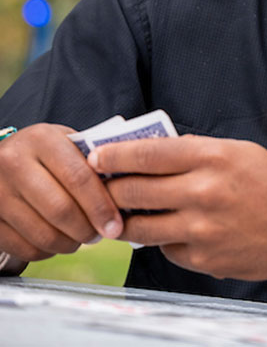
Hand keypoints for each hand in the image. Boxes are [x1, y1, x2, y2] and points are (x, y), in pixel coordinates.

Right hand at [0, 123, 122, 263]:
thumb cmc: (43, 151)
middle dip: (87, 229)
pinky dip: (46, 251)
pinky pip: (24, 247)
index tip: (116, 224)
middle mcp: (14, 164)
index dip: (101, 206)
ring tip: (81, 238)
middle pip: (60, 209)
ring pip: (42, 233)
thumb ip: (93, 160)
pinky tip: (57, 241)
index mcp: (42, 140)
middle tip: (100, 234)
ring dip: (69, 244)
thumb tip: (128, 189)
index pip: (79, 177)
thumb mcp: (66, 142)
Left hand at [88, 135, 266, 280]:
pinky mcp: (201, 258)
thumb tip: (150, 153)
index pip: (147, 153)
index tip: (96, 157)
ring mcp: (200, 229)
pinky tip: (172, 231)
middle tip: (103, 188)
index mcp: (213, 157)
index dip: (114, 155)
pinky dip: (161, 240)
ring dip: (125, 220)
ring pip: (138, 226)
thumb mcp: (239, 152)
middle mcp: (203, 192)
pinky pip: (163, 248)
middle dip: (110, 189)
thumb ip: (196, 151)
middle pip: (132, 191)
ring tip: (124, 214)